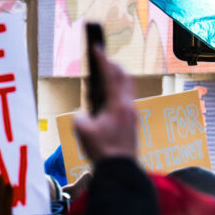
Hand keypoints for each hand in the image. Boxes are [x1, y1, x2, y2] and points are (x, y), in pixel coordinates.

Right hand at [73, 45, 137, 161]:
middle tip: (101, 56)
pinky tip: (106, 94)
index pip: (110, 75)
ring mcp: (132, 113)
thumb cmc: (101, 149)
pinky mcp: (132, 121)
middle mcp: (128, 105)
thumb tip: (86, 113)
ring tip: (102, 73)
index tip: (96, 46)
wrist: (120, 169)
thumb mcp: (82, 129)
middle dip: (112, 63)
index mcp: (117, 104)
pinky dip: (116, 89)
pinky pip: (125, 97)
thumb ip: (81, 115)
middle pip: (123, 76)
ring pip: (126, 86)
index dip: (102, 59)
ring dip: (115, 76)